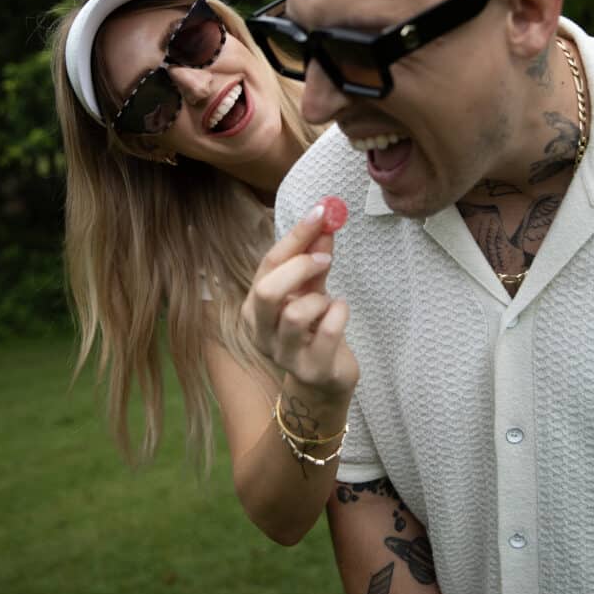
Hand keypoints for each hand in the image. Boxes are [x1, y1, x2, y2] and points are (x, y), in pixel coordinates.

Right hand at [243, 201, 358, 398]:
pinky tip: (339, 312)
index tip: (322, 213)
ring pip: (295, 314)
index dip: (296, 236)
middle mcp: (260, 331)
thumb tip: (325, 222)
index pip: (268, 264)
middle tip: (327, 260)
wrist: (324, 381)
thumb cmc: (314, 329)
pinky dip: (339, 314)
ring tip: (329, 301)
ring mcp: (283, 354)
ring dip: (320, 298)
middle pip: (267, 291)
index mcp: (254, 306)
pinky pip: (326, 333)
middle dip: (300, 267)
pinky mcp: (311, 370)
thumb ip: (314, 258)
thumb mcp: (311, 289)